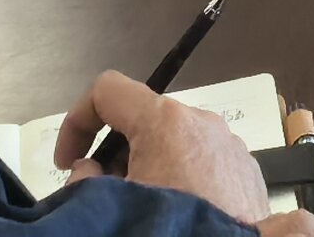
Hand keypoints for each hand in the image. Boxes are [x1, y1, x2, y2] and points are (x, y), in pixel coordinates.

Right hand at [66, 73, 266, 218]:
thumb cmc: (167, 227)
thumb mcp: (110, 205)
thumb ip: (85, 180)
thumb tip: (90, 169)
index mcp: (166, 121)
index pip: (108, 90)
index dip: (77, 121)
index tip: (68, 163)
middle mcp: (201, 121)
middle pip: (142, 121)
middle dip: (115, 154)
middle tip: (107, 195)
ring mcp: (229, 144)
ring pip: (174, 143)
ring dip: (149, 167)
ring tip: (145, 208)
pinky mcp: (245, 169)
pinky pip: (202, 162)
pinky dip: (181, 179)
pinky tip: (178, 214)